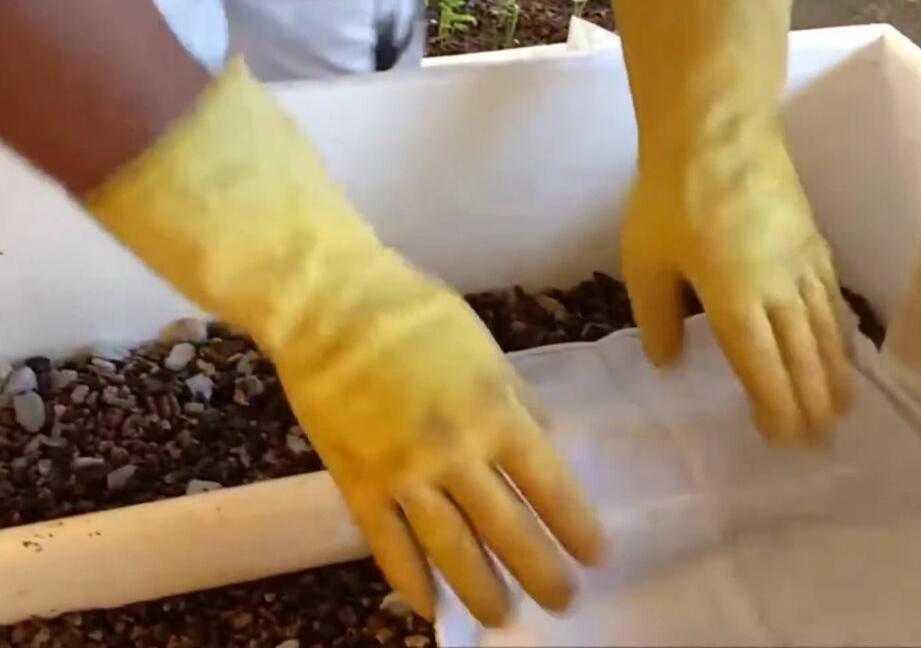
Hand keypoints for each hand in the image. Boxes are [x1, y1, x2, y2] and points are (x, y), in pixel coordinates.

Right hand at [278, 249, 604, 625]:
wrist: (326, 304)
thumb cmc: (411, 311)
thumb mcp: (483, 345)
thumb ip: (516, 397)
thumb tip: (545, 438)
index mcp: (495, 412)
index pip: (550, 487)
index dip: (577, 529)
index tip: (595, 558)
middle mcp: (456, 453)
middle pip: (508, 530)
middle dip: (541, 574)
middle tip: (562, 602)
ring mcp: (404, 473)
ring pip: (451, 549)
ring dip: (481, 590)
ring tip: (503, 617)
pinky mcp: (357, 483)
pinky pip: (387, 544)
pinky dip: (409, 580)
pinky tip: (428, 607)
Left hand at [607, 0, 850, 441]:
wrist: (717, 131)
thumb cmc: (670, 198)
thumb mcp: (645, 263)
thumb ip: (659, 319)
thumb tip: (671, 365)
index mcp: (735, 302)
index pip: (762, 370)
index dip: (775, 409)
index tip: (782, 441)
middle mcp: (779, 291)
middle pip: (803, 359)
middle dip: (811, 405)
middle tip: (818, 444)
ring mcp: (803, 265)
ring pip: (826, 333)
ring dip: (834, 377)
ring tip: (841, 410)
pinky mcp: (814, 241)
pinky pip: (834, 301)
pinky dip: (841, 333)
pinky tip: (843, 347)